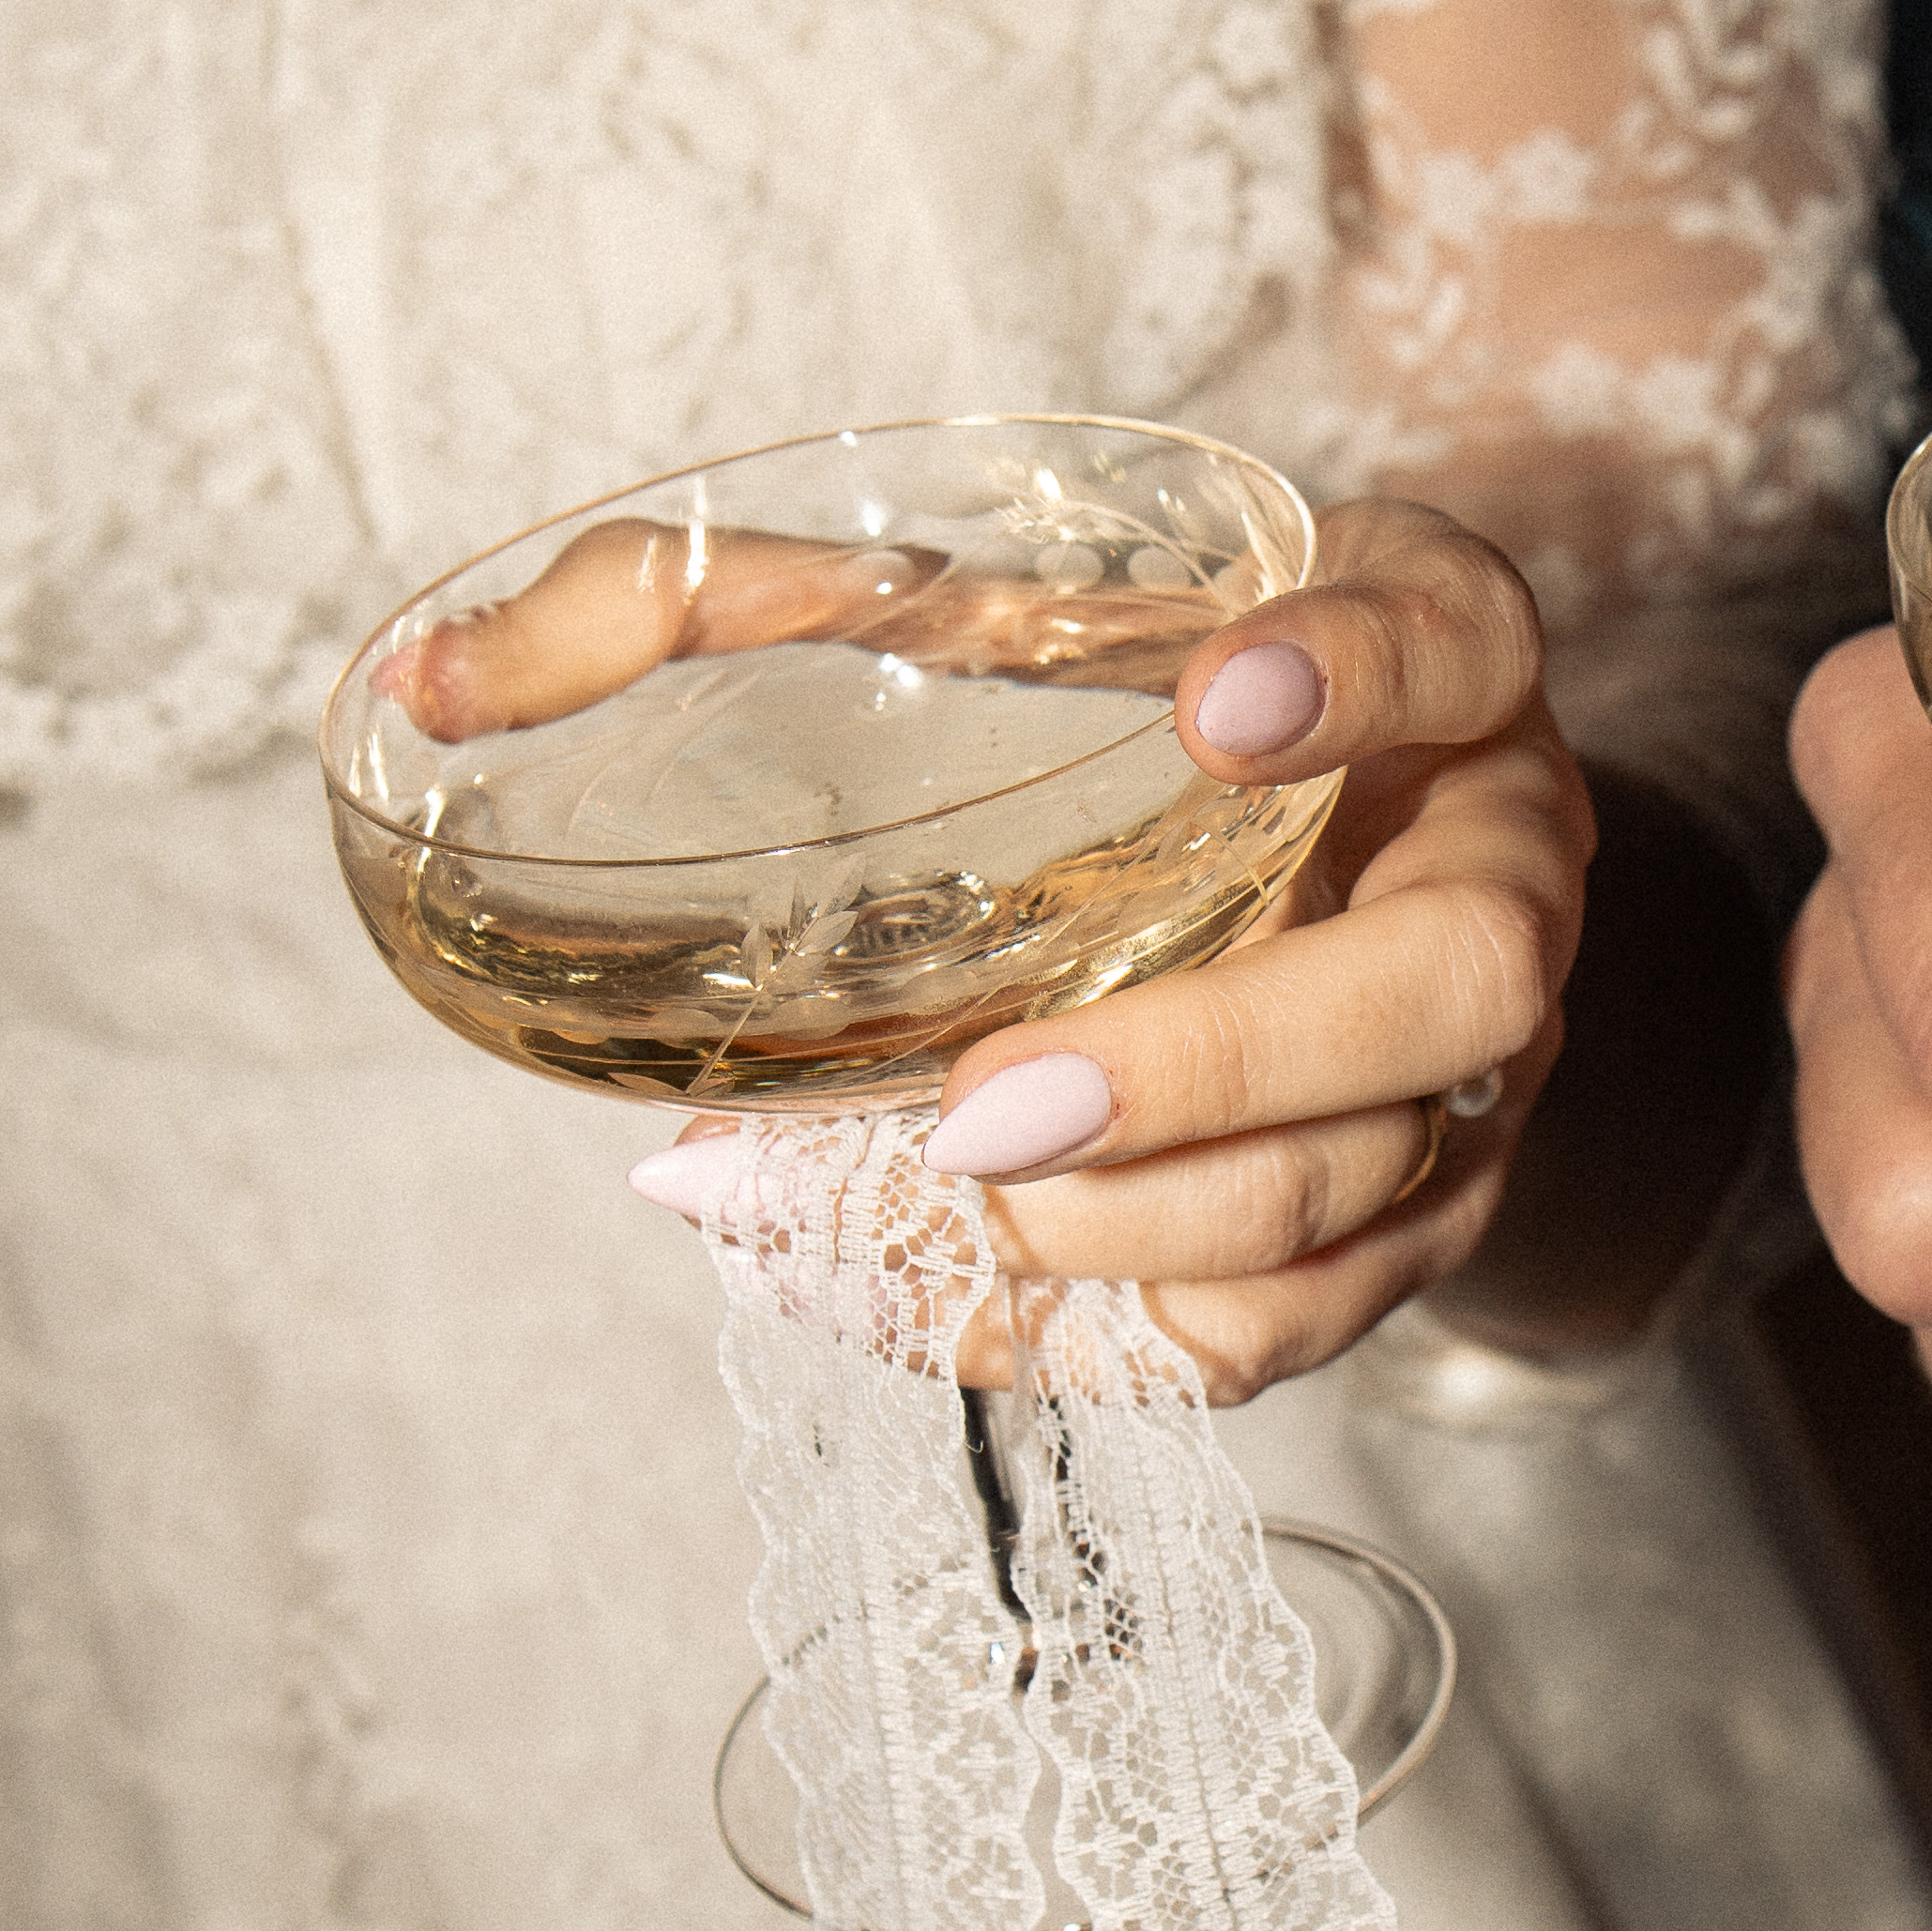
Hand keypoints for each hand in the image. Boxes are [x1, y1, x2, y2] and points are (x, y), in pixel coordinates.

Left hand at [646, 499, 1590, 1403]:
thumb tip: (429, 677)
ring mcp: (1470, 1079)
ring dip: (1110, 1232)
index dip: (1365, 671)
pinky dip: (1080, 1338)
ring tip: (873, 1213)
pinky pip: (1270, 1332)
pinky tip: (886, 1290)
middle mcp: (1502, 870)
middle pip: (1454, 990)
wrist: (1316, 855)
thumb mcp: (1003, 591)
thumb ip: (735, 604)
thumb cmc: (1130, 705)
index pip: (1462, 635)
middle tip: (981, 1107)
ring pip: (1354, 1193)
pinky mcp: (1394, 1236)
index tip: (1217, 696)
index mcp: (1447, 662)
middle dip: (1216, 1066)